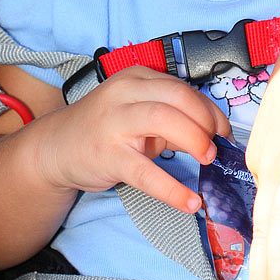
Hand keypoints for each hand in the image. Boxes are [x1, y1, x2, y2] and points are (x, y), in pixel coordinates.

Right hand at [35, 66, 231, 212]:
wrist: (55, 147)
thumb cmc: (104, 128)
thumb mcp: (138, 112)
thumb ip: (172, 117)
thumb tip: (212, 133)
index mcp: (137, 78)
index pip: (183, 88)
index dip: (210, 110)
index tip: (223, 131)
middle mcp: (125, 93)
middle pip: (177, 97)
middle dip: (205, 121)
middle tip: (215, 145)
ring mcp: (114, 122)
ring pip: (163, 119)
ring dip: (194, 140)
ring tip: (207, 160)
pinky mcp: (108, 155)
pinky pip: (145, 172)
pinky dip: (172, 189)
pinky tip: (190, 201)